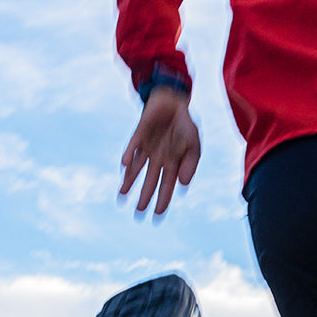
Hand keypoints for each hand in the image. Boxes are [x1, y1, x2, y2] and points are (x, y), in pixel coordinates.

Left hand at [119, 86, 200, 215]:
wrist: (174, 101)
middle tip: (138, 214)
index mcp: (172, 164)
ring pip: (136, 169)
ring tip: (122, 196)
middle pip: (149, 182)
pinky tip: (124, 166)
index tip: (158, 215)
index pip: (166, 187)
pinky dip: (129, 155)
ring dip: (130, 182)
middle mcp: (158, 159)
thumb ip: (191, 164)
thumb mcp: (194, 145)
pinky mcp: (139, 134)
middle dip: (144, 198)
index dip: (163, 200)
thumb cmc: (185, 125)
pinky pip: (133, 146)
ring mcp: (147, 148)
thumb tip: (182, 185)